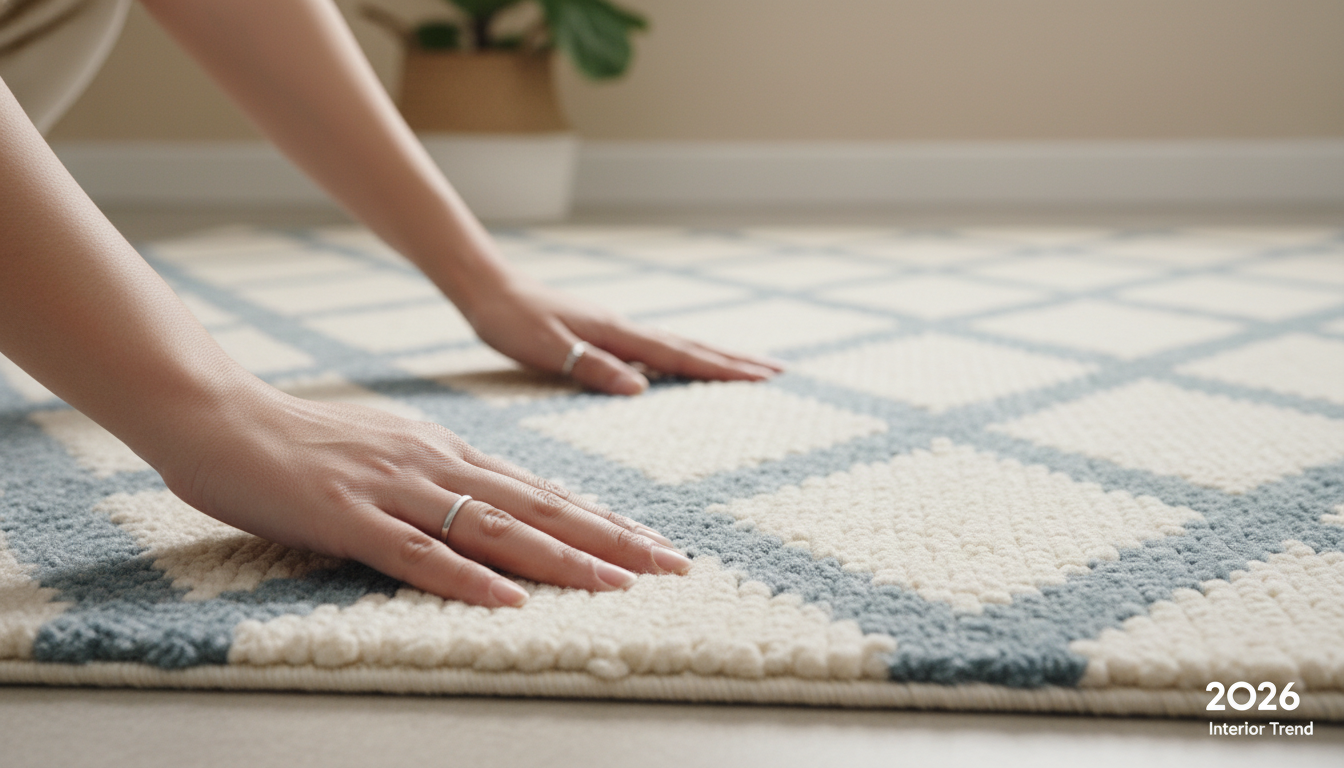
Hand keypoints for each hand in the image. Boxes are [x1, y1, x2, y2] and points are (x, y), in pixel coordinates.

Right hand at [159, 383, 689, 607]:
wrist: (220, 418)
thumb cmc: (301, 443)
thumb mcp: (388, 452)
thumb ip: (436, 478)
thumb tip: (484, 506)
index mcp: (445, 452)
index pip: (540, 490)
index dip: (601, 519)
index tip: (652, 543)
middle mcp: (435, 465)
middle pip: (539, 507)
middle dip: (610, 540)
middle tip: (668, 565)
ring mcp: (395, 489)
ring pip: (495, 528)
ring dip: (560, 561)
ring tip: (616, 585)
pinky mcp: (349, 517)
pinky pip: (416, 554)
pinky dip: (467, 579)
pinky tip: (508, 601)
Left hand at [462, 274, 784, 394]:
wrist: (487, 289)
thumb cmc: (510, 321)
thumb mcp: (546, 349)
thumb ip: (592, 367)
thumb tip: (641, 390)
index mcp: (615, 333)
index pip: (679, 356)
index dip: (722, 369)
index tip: (763, 378)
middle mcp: (623, 328)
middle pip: (690, 347)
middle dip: (735, 361)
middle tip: (778, 372)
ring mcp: (615, 329)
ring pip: (675, 346)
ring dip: (713, 358)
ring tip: (747, 369)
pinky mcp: (603, 332)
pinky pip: (654, 349)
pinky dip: (681, 358)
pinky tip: (684, 366)